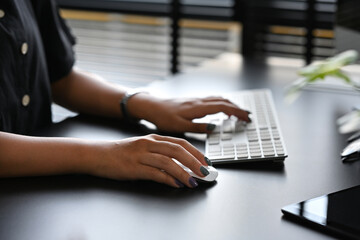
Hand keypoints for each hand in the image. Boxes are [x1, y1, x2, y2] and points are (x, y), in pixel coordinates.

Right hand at [89, 134, 210, 187]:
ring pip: (168, 162)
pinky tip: (176, 184)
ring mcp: (141, 155)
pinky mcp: (134, 167)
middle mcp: (148, 144)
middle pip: (177, 150)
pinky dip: (168, 179)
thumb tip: (180, 165)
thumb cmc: (121, 152)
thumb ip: (160, 153)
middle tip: (205, 172)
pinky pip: (155, 173)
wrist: (97, 154)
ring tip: (193, 181)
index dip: (195, 152)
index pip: (180, 143)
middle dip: (194, 162)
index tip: (205, 162)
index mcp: (153, 138)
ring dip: (184, 172)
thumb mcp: (142, 147)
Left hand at [128, 94, 250, 132]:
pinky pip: (213, 99)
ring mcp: (197, 100)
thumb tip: (214, 128)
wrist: (152, 106)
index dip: (237, 112)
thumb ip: (198, 127)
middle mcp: (199, 101)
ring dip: (232, 104)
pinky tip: (223, 109)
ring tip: (240, 113)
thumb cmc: (163, 117)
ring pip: (219, 99)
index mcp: (197, 108)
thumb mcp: (180, 127)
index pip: (223, 107)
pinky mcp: (194, 101)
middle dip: (238, 108)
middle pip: (224, 101)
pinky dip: (223, 103)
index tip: (246, 118)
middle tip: (248, 116)